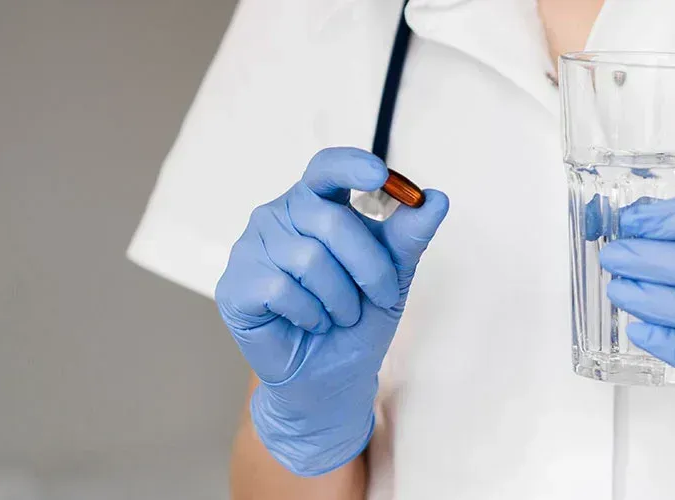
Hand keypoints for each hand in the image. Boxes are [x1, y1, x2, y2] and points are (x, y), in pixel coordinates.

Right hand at [215, 147, 448, 475]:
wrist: (333, 378)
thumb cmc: (359, 320)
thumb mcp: (393, 277)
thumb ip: (410, 236)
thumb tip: (437, 198)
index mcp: (316, 204)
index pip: (327, 168)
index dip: (350, 165)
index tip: (379, 174)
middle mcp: (279, 216)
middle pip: (330, 219)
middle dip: (369, 265)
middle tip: (379, 297)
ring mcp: (251, 248)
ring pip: (309, 258)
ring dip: (340, 298)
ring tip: (340, 316)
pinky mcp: (236, 284)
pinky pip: (282, 288)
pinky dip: (310, 314)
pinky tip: (310, 323)